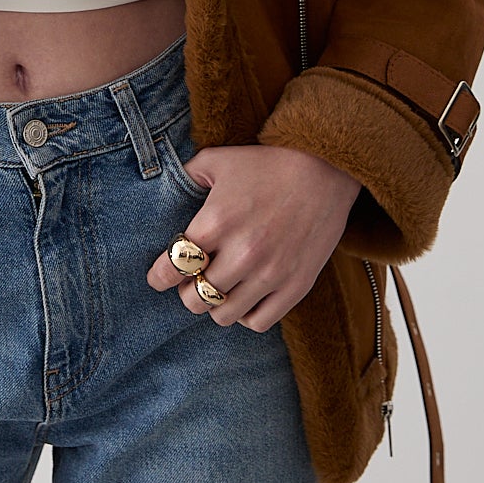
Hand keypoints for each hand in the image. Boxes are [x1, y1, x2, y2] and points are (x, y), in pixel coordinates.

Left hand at [146, 143, 361, 331]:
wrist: (326, 169)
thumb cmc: (267, 163)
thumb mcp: (218, 160)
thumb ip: (185, 176)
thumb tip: (161, 191)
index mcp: (217, 222)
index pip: (173, 266)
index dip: (159, 276)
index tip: (157, 277)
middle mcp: (242, 253)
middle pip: (194, 297)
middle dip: (185, 290)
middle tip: (190, 280)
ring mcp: (271, 273)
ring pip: (224, 314)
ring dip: (214, 304)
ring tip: (217, 288)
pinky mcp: (296, 286)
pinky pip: (259, 322)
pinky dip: (245, 315)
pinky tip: (244, 296)